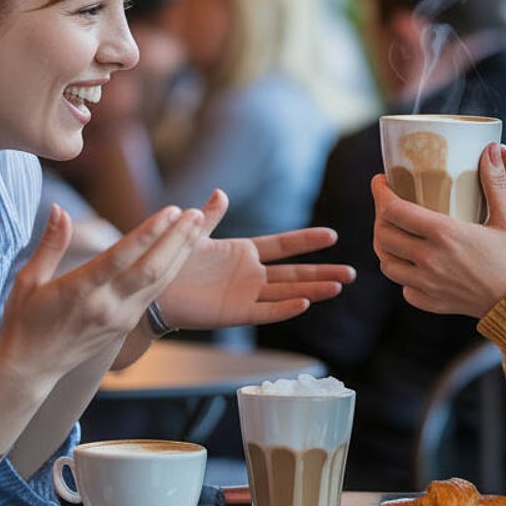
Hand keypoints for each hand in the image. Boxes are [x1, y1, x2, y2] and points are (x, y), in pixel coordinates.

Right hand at [0, 203, 204, 381]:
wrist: (32, 368)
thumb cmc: (24, 320)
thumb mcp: (27, 280)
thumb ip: (50, 244)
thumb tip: (59, 209)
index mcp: (80, 291)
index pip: (122, 257)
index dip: (149, 232)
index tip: (170, 210)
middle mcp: (106, 306)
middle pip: (152, 269)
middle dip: (177, 239)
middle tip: (195, 212)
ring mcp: (120, 318)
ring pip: (160, 283)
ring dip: (181, 252)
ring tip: (197, 224)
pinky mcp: (127, 326)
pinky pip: (155, 294)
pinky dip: (172, 270)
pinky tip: (181, 251)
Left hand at [159, 189, 356, 327]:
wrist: (153, 289)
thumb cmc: (172, 261)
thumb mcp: (194, 233)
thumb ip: (211, 215)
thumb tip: (221, 192)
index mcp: (244, 252)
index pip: (283, 245)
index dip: (306, 240)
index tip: (331, 235)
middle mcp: (251, 274)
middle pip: (295, 273)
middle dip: (323, 272)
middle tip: (352, 273)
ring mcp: (247, 295)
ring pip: (288, 292)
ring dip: (313, 290)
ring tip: (339, 286)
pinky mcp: (237, 313)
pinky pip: (266, 312)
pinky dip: (285, 308)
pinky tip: (305, 302)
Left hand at [371, 143, 505, 317]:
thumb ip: (496, 182)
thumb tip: (490, 149)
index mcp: (444, 233)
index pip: (393, 210)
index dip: (380, 192)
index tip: (381, 181)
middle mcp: (429, 259)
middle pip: (383, 235)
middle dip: (379, 216)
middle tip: (387, 204)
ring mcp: (428, 283)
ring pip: (387, 264)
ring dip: (385, 246)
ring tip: (394, 233)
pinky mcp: (432, 302)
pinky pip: (404, 288)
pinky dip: (402, 275)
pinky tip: (412, 265)